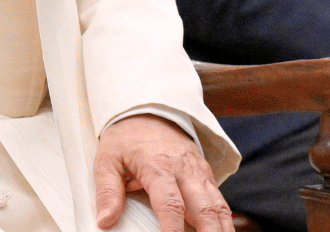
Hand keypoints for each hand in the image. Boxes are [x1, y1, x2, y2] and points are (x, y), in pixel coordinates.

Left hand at [94, 113, 230, 231]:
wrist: (148, 110)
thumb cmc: (127, 138)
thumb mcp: (107, 160)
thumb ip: (107, 191)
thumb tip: (105, 220)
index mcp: (158, 166)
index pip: (170, 203)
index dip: (172, 228)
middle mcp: (184, 170)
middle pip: (204, 208)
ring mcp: (199, 172)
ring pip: (218, 206)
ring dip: (223, 229)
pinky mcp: (205, 175)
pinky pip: (219, 201)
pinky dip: (224, 220)